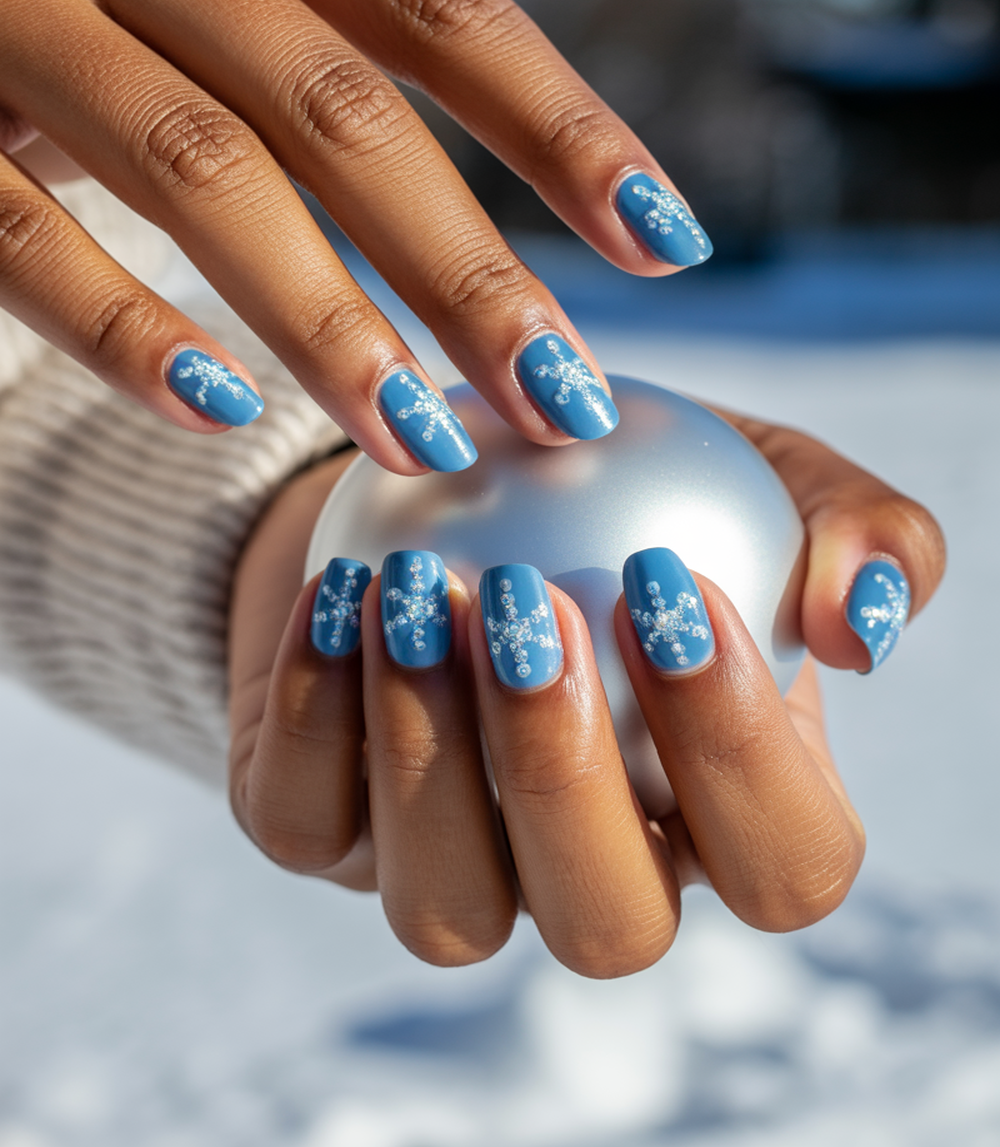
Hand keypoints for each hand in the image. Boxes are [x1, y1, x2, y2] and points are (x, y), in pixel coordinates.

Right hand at [0, 0, 708, 461]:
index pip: (435, 5)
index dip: (562, 127)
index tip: (667, 245)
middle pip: (338, 108)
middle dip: (466, 270)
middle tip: (565, 401)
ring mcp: (10, 7)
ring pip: (201, 176)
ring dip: (326, 323)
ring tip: (421, 440)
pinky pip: (29, 235)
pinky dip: (128, 330)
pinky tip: (222, 413)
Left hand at [226, 409, 943, 974]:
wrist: (465, 477)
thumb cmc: (637, 484)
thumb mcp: (761, 476)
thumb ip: (852, 533)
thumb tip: (857, 625)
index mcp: (721, 813)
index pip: (785, 865)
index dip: (742, 754)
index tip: (671, 581)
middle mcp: (590, 869)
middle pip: (608, 928)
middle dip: (566, 773)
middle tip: (528, 596)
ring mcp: (452, 867)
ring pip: (446, 908)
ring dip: (428, 747)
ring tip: (416, 584)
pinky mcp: (322, 830)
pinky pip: (308, 822)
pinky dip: (315, 710)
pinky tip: (338, 592)